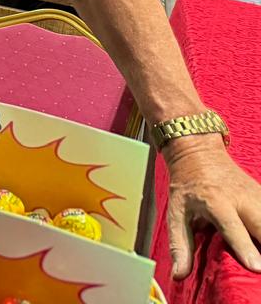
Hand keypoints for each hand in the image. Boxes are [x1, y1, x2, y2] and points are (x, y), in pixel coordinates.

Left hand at [164, 134, 260, 277]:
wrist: (199, 153)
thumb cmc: (186, 187)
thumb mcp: (175, 212)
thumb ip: (180, 245)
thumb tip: (178, 275)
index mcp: (215, 201)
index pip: (232, 226)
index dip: (244, 247)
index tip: (256, 267)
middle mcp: (240, 198)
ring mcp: (256, 195)